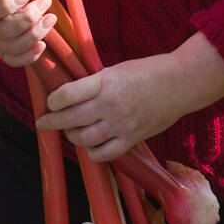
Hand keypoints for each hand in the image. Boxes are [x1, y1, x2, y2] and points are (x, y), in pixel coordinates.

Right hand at [0, 0, 55, 68]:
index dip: (10, 5)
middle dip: (29, 17)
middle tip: (45, 3)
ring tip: (51, 19)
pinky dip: (29, 56)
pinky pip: (15, 60)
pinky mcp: (3, 53)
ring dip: (35, 34)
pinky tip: (43, 45)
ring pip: (14, 45)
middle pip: (7, 30)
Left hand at [34, 54, 186, 161]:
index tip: (50, 102)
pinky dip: (91, 151)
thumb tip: (71, 91)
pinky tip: (90, 144)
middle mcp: (110, 105)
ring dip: (71, 135)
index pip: (67, 95)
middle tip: (44, 122)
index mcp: (105, 82)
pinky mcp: (131, 139)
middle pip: (70, 119)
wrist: (180, 84)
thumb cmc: (148, 72)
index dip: (53, 101)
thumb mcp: (117, 69)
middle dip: (52, 121)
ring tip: (70, 130)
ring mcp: (120, 124)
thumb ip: (95, 82)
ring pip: (83, 138)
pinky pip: (102, 153)